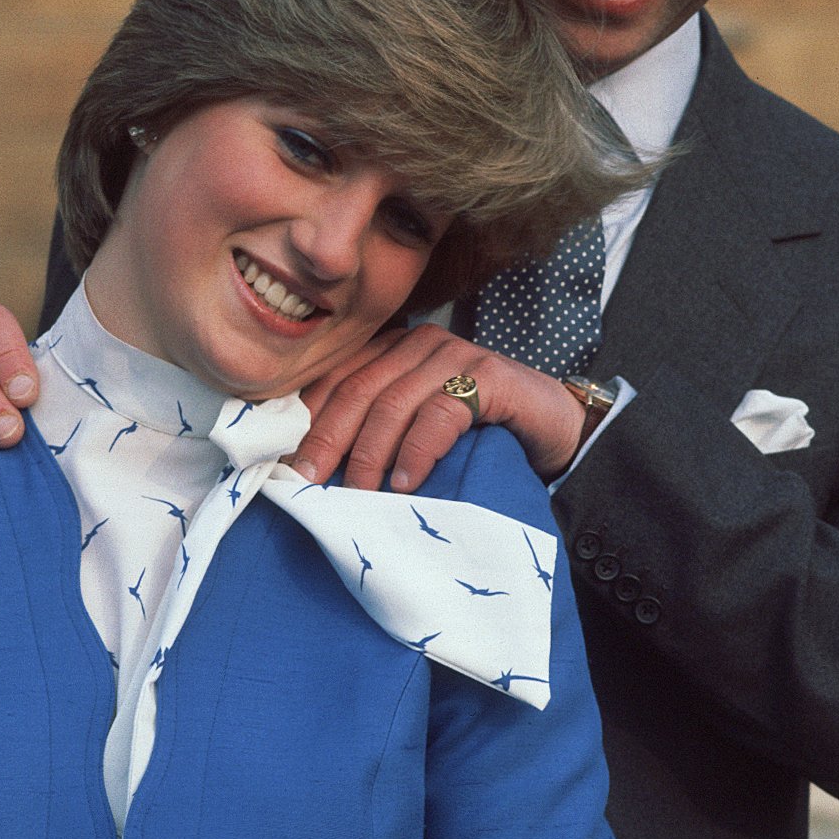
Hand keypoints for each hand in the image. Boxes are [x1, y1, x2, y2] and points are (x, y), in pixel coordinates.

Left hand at [291, 324, 585, 492]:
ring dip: (368, 454)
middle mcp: (420, 343)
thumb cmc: (478, 434)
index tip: (283, 462)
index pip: (337, 378)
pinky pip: (440, 414)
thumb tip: (314, 470)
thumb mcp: (416, 429)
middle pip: (357, 389)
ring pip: (393, 403)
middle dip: (327, 439)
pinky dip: (417, 452)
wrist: (554, 426)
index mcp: (394, 350)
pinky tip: (405, 483)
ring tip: (355, 495)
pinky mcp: (489, 376)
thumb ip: (375, 433)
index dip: (306, 419)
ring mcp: (456, 355)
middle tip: (306, 482)